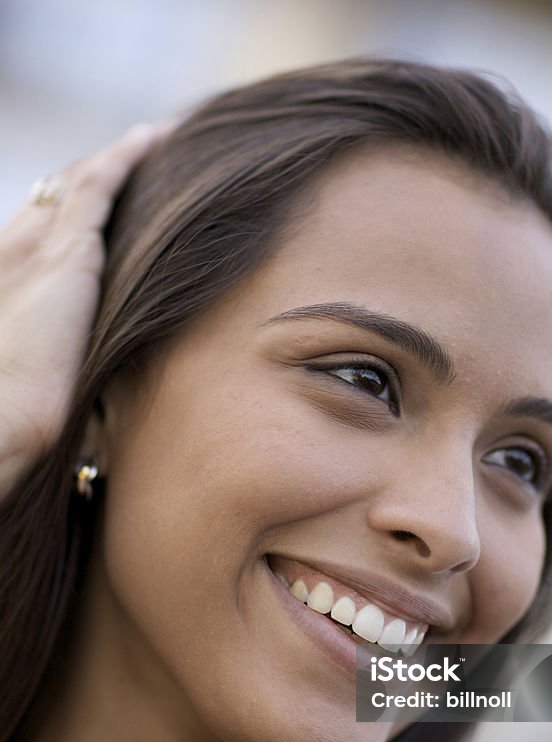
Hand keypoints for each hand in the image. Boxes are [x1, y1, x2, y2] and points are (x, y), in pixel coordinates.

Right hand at [0, 121, 172, 501]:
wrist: (4, 413)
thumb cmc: (17, 411)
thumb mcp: (45, 371)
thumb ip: (64, 354)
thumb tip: (102, 388)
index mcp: (6, 275)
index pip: (38, 222)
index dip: (67, 205)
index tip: (99, 196)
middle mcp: (15, 247)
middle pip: (56, 191)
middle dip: (94, 171)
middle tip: (133, 155)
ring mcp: (37, 243)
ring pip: (79, 178)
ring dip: (116, 156)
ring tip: (155, 136)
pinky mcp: (67, 249)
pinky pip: (99, 184)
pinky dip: (124, 158)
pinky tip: (151, 138)